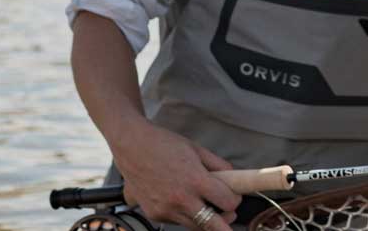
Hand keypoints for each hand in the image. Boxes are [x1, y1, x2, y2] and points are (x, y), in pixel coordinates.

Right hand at [111, 120, 239, 230]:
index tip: (235, 197)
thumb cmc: (165, 145)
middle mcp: (180, 199)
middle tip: (230, 216)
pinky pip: (176, 221)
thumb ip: (219, 166)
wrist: (132, 146)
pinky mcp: (153, 214)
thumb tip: (234, 179)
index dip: (234, 200)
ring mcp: (165, 210)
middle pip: (211, 224)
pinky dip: (184, 216)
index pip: (226, 202)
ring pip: (194, 226)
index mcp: (195, 181)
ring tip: (209, 208)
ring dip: (204, 220)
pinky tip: (184, 202)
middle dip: (225, 223)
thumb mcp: (198, 150)